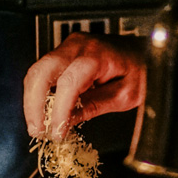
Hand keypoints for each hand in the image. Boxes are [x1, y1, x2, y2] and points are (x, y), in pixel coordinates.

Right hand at [23, 32, 147, 139]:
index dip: (58, 110)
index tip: (56, 132)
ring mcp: (68, 46)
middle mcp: (78, 46)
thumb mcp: (126, 94)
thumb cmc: (141, 68)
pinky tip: (44, 112)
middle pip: (41, 72)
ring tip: (39, 126)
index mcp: (97, 55)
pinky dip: (39, 93)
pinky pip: (44, 71)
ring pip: (38, 71)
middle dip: (34, 104)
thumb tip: (67, 121)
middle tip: (37, 131)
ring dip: (33, 100)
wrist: (144, 49)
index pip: (68, 83)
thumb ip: (95, 106)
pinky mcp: (64, 52)